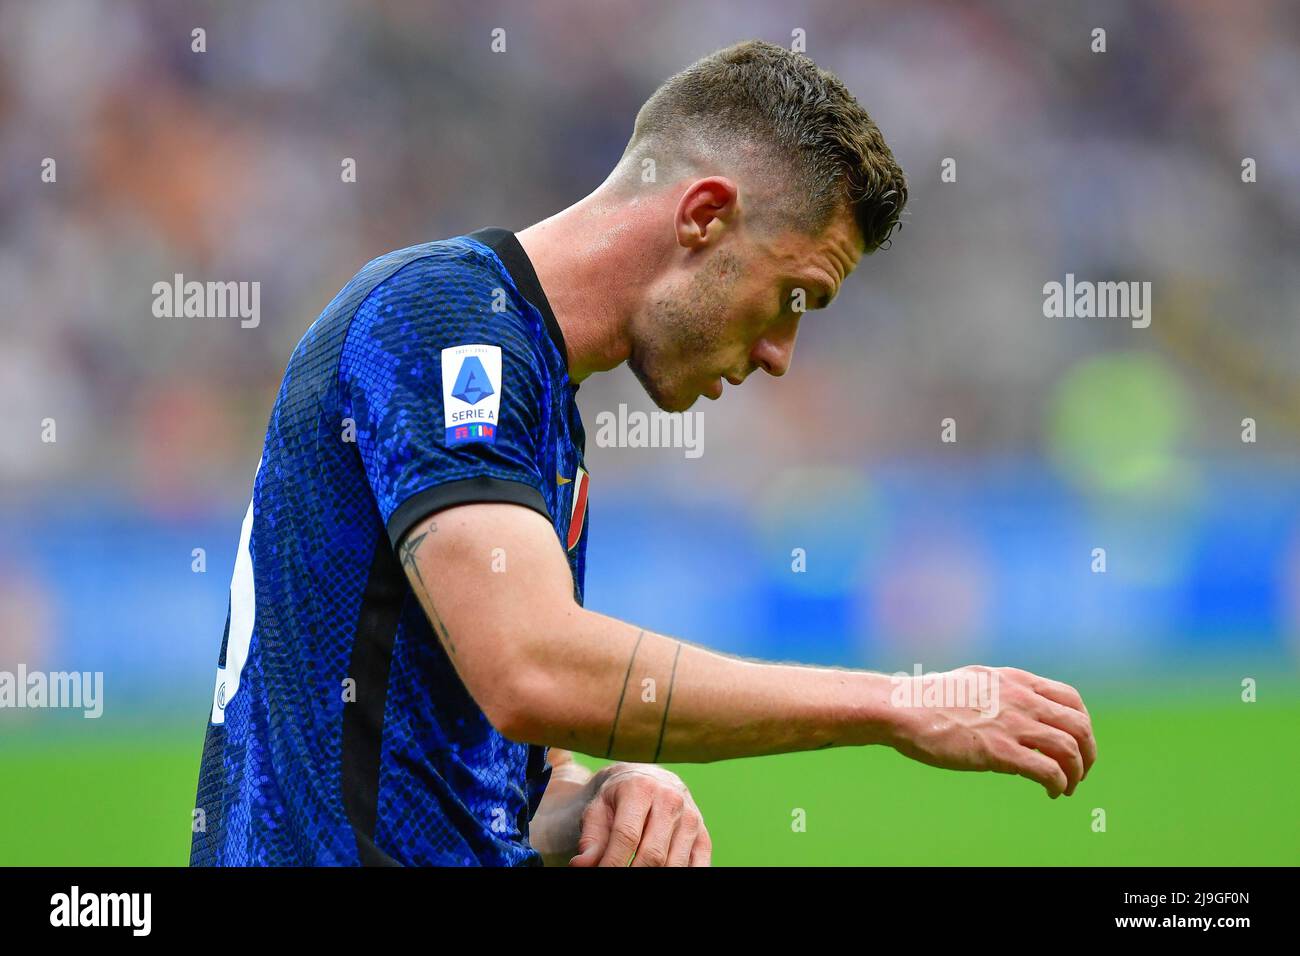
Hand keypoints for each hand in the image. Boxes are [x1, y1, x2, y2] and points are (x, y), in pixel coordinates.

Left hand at [569, 764, 711, 866]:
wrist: (648, 779)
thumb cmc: (617, 799)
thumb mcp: (598, 810)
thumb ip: (591, 839)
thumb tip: (581, 865)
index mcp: (641, 789)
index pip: (626, 836)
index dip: (612, 863)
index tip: (601, 874)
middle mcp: (670, 800)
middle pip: (653, 854)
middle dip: (632, 873)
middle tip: (617, 880)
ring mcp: (691, 818)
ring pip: (674, 864)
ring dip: (655, 877)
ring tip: (634, 873)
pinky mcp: (703, 835)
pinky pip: (698, 866)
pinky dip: (680, 875)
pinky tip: (661, 872)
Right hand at [889, 665, 1097, 797]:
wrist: (903, 708)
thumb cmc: (929, 699)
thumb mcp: (974, 682)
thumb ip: (1000, 693)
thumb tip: (1011, 710)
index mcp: (1015, 681)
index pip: (1070, 698)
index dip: (1081, 723)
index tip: (1075, 741)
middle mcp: (1021, 699)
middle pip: (1079, 725)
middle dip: (1087, 752)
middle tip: (1080, 771)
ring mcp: (1012, 724)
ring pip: (1070, 750)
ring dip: (1076, 773)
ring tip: (1067, 787)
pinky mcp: (1000, 752)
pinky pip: (1048, 770)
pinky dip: (1058, 784)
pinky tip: (1051, 792)